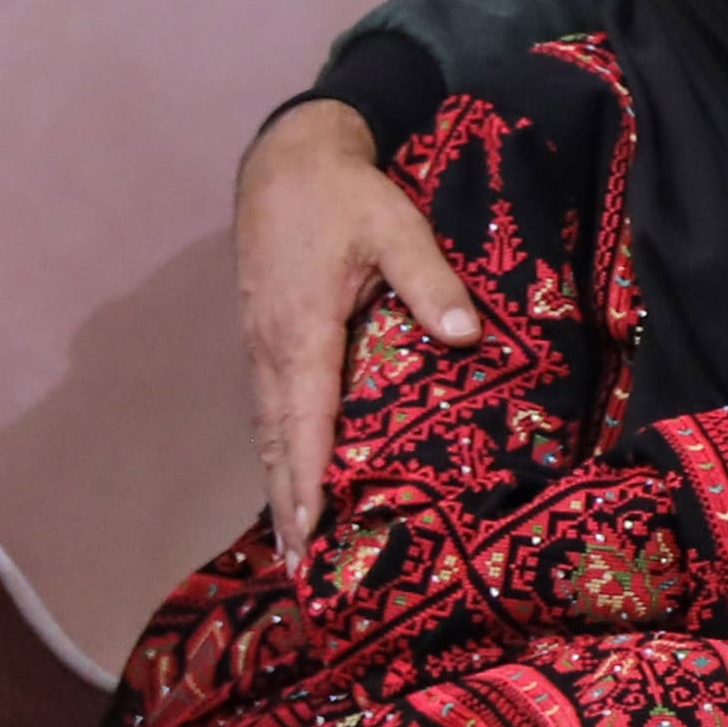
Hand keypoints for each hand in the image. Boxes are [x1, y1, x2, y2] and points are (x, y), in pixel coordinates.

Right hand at [241, 101, 475, 557]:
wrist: (287, 159)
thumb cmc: (345, 194)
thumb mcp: (395, 225)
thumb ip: (430, 279)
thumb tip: (465, 334)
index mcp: (301, 329)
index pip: (305, 419)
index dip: (309, 477)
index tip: (314, 528)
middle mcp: (272, 348)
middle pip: (279, 440)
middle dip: (289, 503)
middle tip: (303, 567)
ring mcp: (262, 345)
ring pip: (269, 429)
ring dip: (280, 485)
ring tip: (294, 544)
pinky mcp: (265, 338)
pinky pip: (270, 409)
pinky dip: (280, 451)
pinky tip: (292, 480)